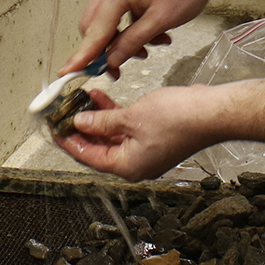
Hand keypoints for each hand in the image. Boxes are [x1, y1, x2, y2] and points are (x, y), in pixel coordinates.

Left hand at [55, 87, 223, 180]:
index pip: (87, 156)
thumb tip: (80, 123)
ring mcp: (145, 151)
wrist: (212, 113)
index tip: (53, 127)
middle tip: (62, 110)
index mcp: (127, 166)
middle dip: (80, 128)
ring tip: (80, 99)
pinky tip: (101, 98)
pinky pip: (125, 129)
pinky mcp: (153, 138)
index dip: (68, 140)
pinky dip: (112, 116)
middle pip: (97, 148)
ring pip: (111, 137)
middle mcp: (135, 163)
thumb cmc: (180, 120)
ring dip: (95, 118)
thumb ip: (102, 122)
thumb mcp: (132, 118)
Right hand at [63, 0, 264, 75]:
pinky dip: (129, 26)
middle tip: (120, 68)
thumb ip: (132, 43)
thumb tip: (112, 61)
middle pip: (94, 25)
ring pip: (106, 20)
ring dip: (122, 38)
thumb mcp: (161, 21)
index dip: (82, 56)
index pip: (94, 30)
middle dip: (108, 48)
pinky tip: (151, 32)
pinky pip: (117, 10)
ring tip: (148, 48)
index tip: (67, 73)